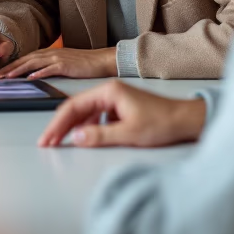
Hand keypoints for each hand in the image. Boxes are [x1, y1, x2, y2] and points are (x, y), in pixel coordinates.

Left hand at [0, 47, 115, 79]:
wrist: (101, 60)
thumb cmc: (83, 64)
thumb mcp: (62, 63)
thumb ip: (48, 66)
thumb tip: (34, 73)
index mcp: (48, 54)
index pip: (24, 59)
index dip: (10, 65)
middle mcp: (50, 54)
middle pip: (24, 60)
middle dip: (8, 68)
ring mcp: (58, 58)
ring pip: (33, 63)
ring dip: (18, 70)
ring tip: (6, 76)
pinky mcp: (66, 65)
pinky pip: (50, 68)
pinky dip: (39, 72)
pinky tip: (31, 77)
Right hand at [37, 80, 206, 148]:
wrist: (186, 120)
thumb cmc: (163, 123)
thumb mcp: (129, 133)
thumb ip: (100, 136)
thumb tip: (76, 139)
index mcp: (109, 91)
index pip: (73, 106)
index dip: (57, 124)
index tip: (47, 139)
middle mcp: (109, 91)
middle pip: (76, 108)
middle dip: (60, 126)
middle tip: (47, 143)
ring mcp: (114, 99)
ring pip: (85, 112)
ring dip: (72, 128)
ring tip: (60, 142)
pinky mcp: (120, 107)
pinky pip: (96, 116)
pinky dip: (87, 127)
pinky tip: (84, 138)